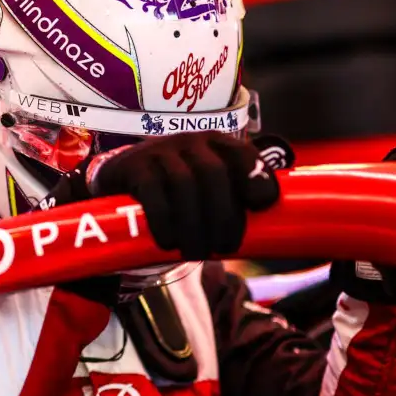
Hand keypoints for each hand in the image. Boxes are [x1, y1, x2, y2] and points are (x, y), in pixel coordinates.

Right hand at [85, 132, 282, 260]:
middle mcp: (189, 142)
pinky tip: (168, 242)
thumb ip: (235, 200)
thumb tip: (275, 230)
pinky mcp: (133, 167)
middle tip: (226, 247)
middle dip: (224, 215)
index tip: (263, 206)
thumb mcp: (207, 191)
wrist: (120, 185)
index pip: (243, 155)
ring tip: (196, 253)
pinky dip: (164, 222)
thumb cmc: (176, 194)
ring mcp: (159, 151)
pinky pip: (153, 194)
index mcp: (216, 144)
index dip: (257, 177)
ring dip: (194, 226)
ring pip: (184, 186)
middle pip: (214, 174)